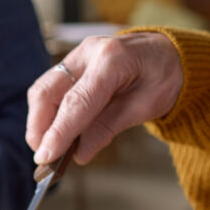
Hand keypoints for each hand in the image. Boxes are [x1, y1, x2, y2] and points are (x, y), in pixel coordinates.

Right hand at [26, 32, 183, 166]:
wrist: (171, 53)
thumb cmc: (164, 76)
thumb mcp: (146, 106)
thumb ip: (109, 127)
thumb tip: (80, 153)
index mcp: (113, 60)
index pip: (76, 102)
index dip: (58, 133)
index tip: (45, 157)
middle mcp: (88, 52)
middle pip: (46, 92)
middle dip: (38, 127)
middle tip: (44, 156)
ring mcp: (77, 55)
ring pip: (42, 90)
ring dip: (39, 122)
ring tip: (48, 146)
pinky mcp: (71, 64)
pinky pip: (49, 89)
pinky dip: (47, 113)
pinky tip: (55, 131)